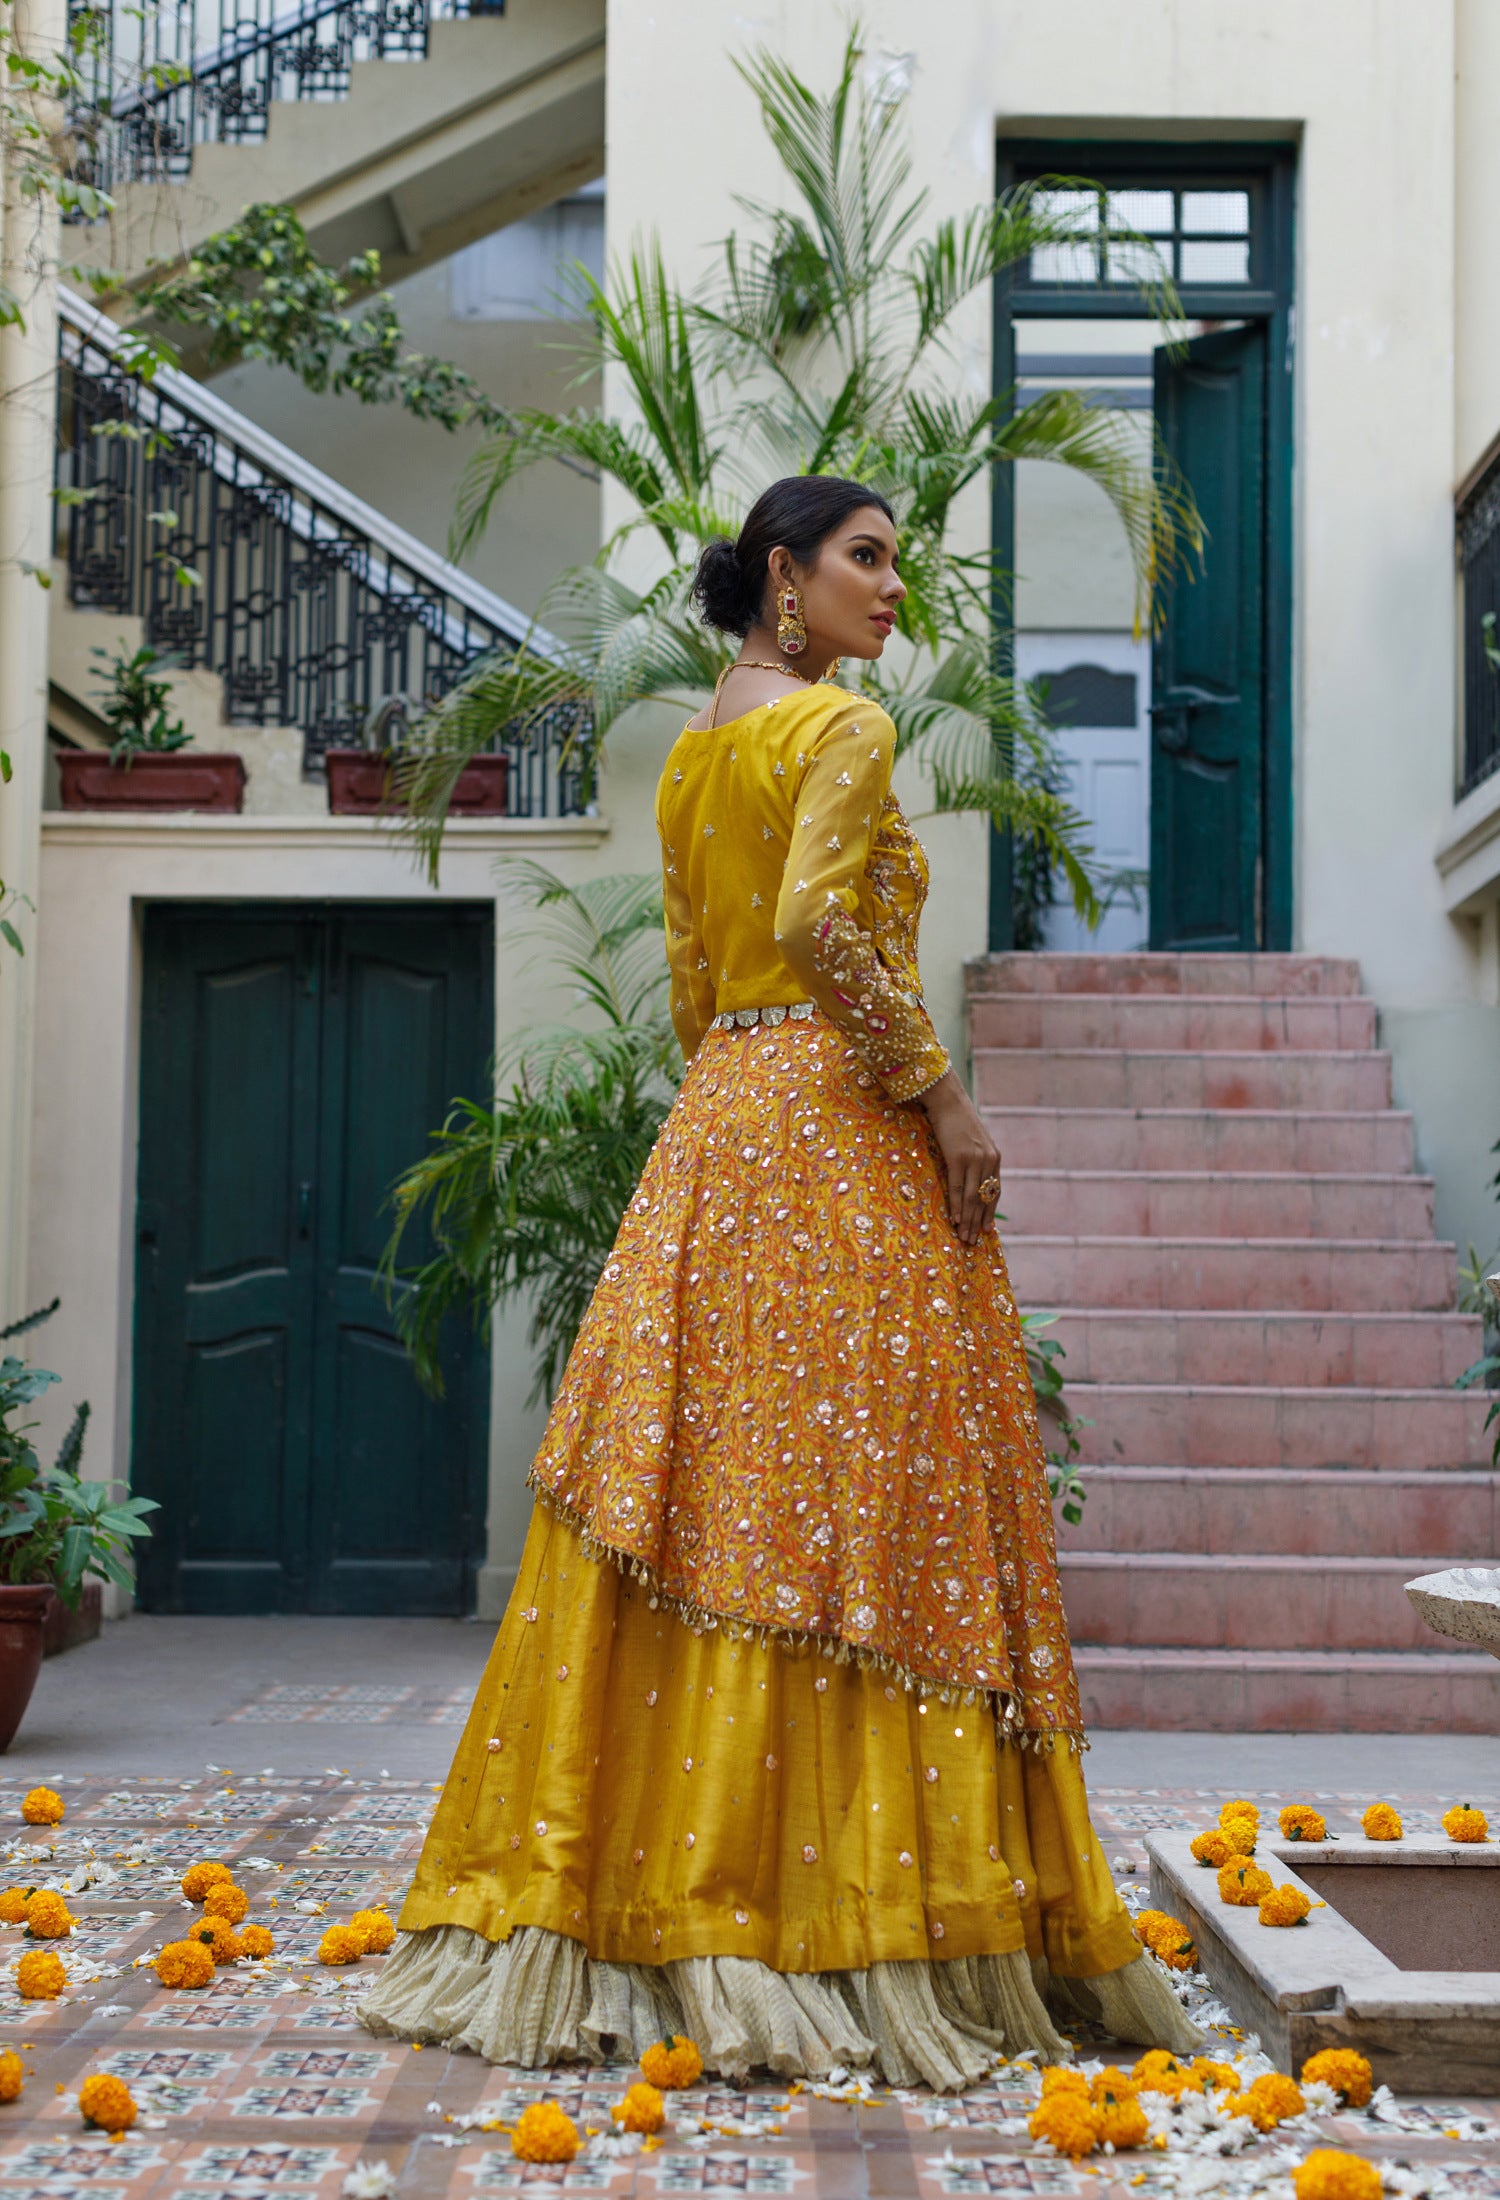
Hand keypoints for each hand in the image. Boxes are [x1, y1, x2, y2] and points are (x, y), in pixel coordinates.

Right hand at [918, 1070, 1000, 1244]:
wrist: (947, 1100)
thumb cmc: (956, 1120)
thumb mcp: (972, 1141)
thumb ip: (975, 1159)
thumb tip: (969, 1178)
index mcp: (994, 1157)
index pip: (994, 1192)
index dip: (989, 1212)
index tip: (986, 1230)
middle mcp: (988, 1160)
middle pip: (984, 1198)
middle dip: (978, 1222)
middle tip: (973, 1242)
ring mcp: (974, 1159)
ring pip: (972, 1197)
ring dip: (968, 1220)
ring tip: (964, 1237)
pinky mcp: (958, 1157)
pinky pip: (958, 1187)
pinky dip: (957, 1205)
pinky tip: (956, 1219)